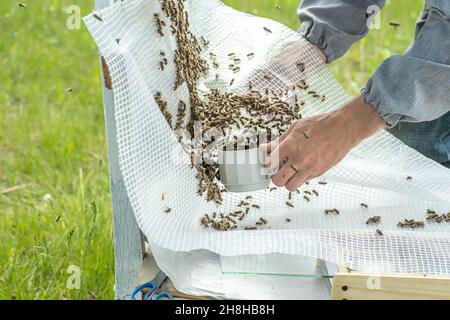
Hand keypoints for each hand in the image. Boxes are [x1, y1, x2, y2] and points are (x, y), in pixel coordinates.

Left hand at [261, 97, 385, 191]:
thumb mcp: (296, 127)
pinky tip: (302, 168)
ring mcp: (310, 168)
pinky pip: (304, 182)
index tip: (267, 163)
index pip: (270, 163)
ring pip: (290, 186)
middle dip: (275, 177)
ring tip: (289, 173)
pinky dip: (300, 178)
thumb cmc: (320, 124)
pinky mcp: (319, 172)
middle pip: (277, 180)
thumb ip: (279, 140)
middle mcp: (299, 159)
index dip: (266, 164)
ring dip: (287, 182)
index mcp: (291, 145)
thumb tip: (265, 148)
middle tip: (277, 171)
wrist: (344, 128)